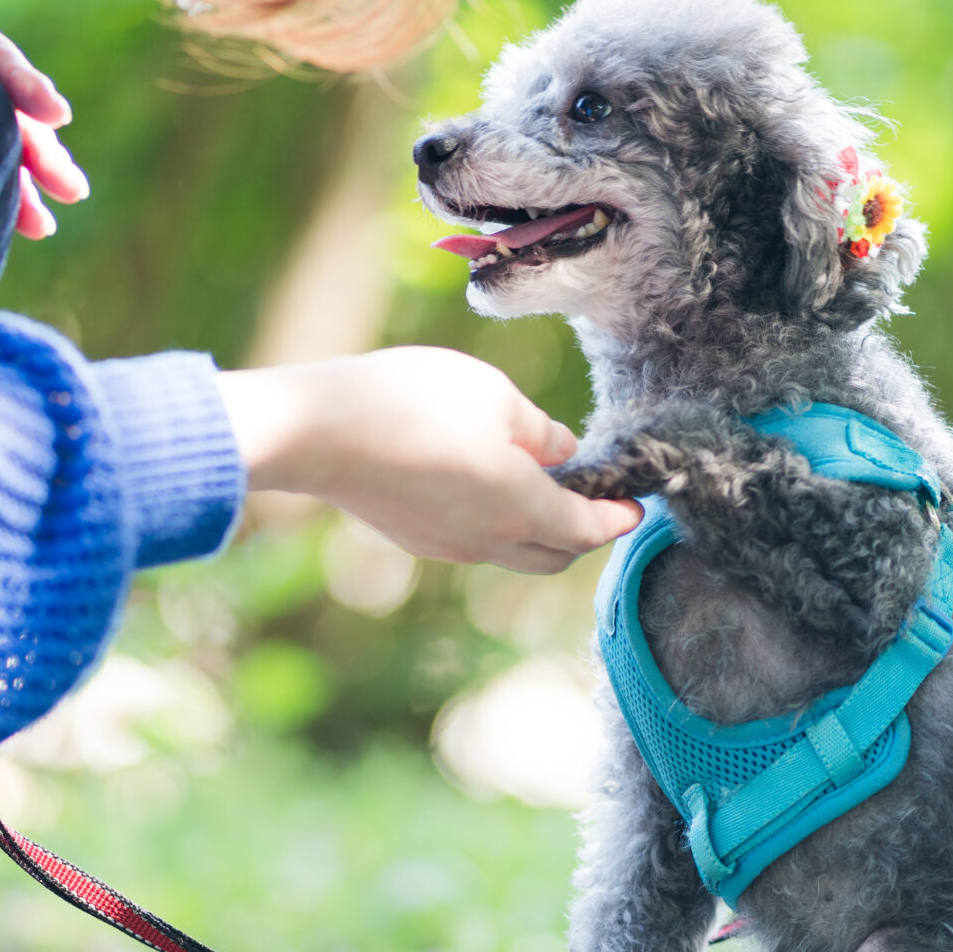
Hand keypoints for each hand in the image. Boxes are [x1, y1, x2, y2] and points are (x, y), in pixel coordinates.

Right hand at [216, 349, 640, 574]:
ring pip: (510, 552)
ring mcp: (445, 545)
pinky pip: (471, 541)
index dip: (616, 519)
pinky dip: (496, 523)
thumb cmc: (414, 402)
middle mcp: (488, 540)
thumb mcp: (494, 395)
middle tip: (593, 497)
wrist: (319, 432)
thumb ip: (539, 430)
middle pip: (553, 555)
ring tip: (540, 486)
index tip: (633, 505)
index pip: (587, 530)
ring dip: (536, 530)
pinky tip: (484, 483)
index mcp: (522, 508)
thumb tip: (561, 451)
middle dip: (582, 533)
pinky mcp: (411, 536)